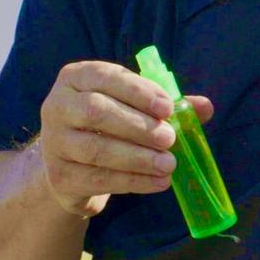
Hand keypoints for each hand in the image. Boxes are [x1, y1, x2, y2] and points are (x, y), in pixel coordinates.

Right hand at [35, 60, 214, 217]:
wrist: (71, 164)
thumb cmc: (109, 124)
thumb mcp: (133, 106)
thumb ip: (167, 104)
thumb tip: (205, 107)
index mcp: (76, 78)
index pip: (105, 76)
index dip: (138, 91)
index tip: (168, 108)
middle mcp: (57, 106)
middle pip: (97, 112)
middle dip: (139, 126)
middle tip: (170, 139)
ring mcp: (54, 143)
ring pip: (96, 149)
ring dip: (138, 158)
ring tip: (169, 164)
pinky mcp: (59, 177)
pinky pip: (99, 179)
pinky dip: (133, 181)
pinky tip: (158, 183)